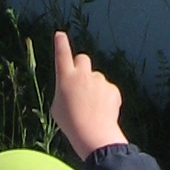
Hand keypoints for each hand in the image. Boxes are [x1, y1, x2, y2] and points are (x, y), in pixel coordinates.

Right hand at [50, 32, 124, 161]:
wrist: (94, 135)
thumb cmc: (71, 124)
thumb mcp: (57, 107)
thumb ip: (64, 92)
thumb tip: (71, 88)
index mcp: (65, 78)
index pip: (62, 55)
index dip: (61, 44)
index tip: (60, 34)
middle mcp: (82, 75)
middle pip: (82, 58)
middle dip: (81, 66)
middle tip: (80, 82)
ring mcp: (99, 81)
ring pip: (96, 77)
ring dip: (94, 87)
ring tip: (92, 108)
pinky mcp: (112, 88)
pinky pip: (107, 89)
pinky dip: (105, 97)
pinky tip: (102, 111)